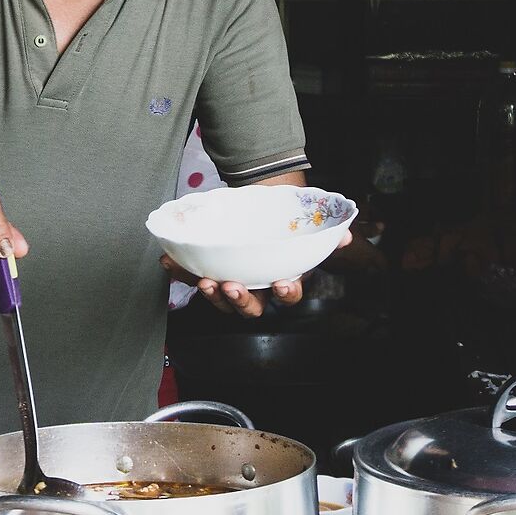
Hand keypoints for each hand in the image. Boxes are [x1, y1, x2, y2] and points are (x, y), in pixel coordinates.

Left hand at [159, 231, 350, 317]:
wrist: (258, 207)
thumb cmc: (280, 223)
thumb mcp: (303, 226)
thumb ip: (323, 233)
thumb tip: (345, 237)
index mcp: (281, 280)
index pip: (287, 296)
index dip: (285, 294)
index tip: (280, 284)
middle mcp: (256, 287)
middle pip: (249, 307)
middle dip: (239, 301)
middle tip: (232, 286)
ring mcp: (230, 281)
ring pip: (221, 300)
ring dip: (211, 294)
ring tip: (204, 279)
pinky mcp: (207, 268)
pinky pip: (192, 275)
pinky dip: (180, 271)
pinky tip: (170, 262)